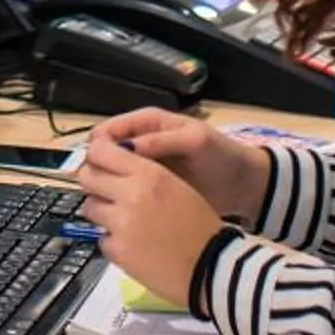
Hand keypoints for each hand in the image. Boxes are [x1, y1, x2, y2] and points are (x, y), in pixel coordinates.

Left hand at [74, 134, 229, 303]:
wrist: (212, 268)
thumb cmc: (201, 226)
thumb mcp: (177, 187)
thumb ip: (144, 174)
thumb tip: (113, 166)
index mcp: (149, 174)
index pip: (101, 151)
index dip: (96, 155)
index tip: (98, 161)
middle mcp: (131, 194)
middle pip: (87, 177)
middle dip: (93, 182)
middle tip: (105, 191)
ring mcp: (121, 224)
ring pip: (90, 207)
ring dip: (101, 211)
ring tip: (123, 220)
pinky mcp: (117, 250)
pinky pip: (102, 237)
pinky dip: (113, 240)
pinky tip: (133, 244)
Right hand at [90, 107, 269, 218]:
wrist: (243, 184)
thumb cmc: (222, 155)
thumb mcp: (195, 141)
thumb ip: (162, 141)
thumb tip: (127, 146)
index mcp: (149, 124)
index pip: (111, 130)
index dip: (98, 144)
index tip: (90, 162)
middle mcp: (141, 144)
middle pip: (105, 152)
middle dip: (96, 166)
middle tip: (92, 185)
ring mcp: (145, 168)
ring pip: (113, 174)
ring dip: (106, 185)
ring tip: (101, 199)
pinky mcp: (150, 189)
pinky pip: (127, 191)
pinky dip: (120, 198)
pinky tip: (116, 210)